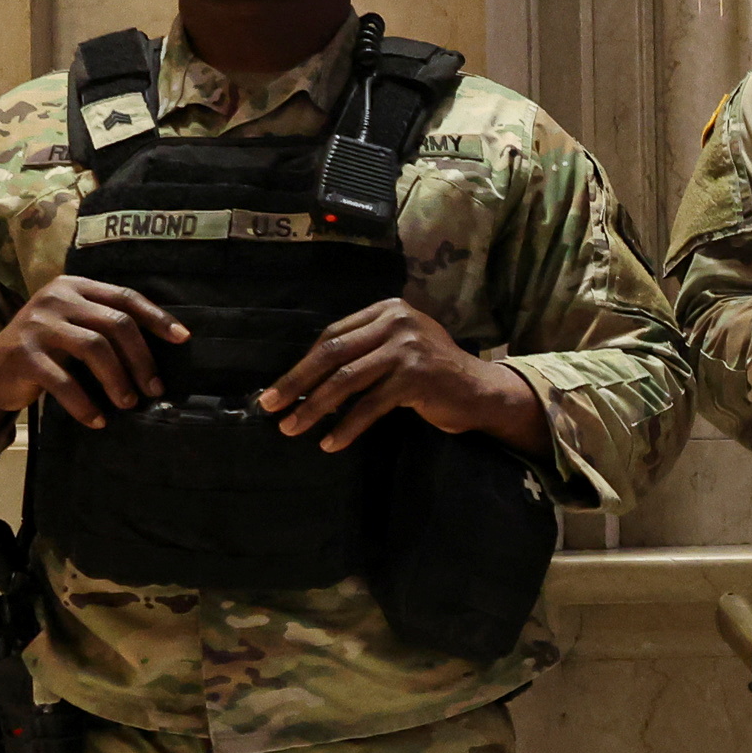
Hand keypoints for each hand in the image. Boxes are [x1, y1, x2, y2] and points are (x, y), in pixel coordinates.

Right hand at [0, 273, 187, 441]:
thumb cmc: (45, 351)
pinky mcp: (22, 354)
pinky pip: (63, 381)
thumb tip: (163, 350)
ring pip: (95, 348)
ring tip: (129, 404)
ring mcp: (37, 324)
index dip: (157, 318)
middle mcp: (56, 298)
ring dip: (118, 380)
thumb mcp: (73, 328)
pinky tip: (97, 420)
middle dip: (141, 359)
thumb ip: (104, 326)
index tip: (183, 339)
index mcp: (74, 286)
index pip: (125, 297)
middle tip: (154, 389)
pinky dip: (85, 404)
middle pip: (115, 323)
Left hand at [262, 299, 544, 453]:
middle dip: (297, 382)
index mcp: (387, 309)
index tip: (278, 391)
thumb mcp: (398, 351)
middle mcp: (397, 321)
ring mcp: (408, 347)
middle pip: (333, 353)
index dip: (302, 365)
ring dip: (315, 407)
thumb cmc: (434, 375)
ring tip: (293, 428)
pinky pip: (370, 405)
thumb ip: (363, 351)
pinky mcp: (416, 376)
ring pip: (347, 379)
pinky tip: (331, 442)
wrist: (481, 392)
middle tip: (271, 407)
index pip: (333, 335)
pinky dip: (347, 426)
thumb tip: (306, 379)